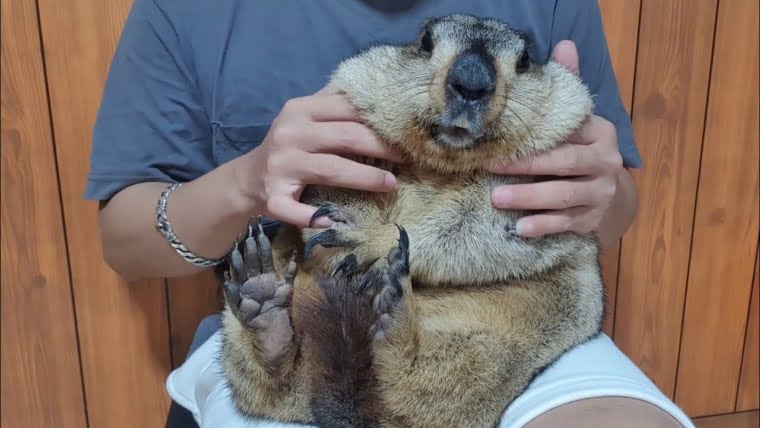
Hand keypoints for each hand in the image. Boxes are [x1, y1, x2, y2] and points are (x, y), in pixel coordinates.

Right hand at [232, 86, 404, 227]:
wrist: (247, 179)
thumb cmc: (289, 146)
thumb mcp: (304, 118)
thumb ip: (333, 105)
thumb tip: (379, 93)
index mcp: (300, 110)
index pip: (346, 108)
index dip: (378, 119)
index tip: (405, 129)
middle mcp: (290, 134)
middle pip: (345, 137)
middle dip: (381, 147)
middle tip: (407, 157)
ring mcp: (281, 166)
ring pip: (330, 169)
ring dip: (365, 178)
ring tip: (391, 184)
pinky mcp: (273, 197)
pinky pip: (294, 209)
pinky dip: (312, 216)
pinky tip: (331, 221)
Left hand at [488, 40, 623, 238]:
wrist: (609, 190)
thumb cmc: (579, 147)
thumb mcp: (577, 118)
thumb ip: (568, 84)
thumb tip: (564, 45)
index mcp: (600, 134)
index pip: (568, 133)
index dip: (536, 139)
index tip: (503, 139)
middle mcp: (605, 164)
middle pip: (564, 166)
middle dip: (526, 168)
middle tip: (490, 169)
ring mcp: (600, 194)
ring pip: (564, 198)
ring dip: (529, 199)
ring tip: (497, 200)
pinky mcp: (591, 219)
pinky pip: (566, 224)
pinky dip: (543, 227)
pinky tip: (520, 229)